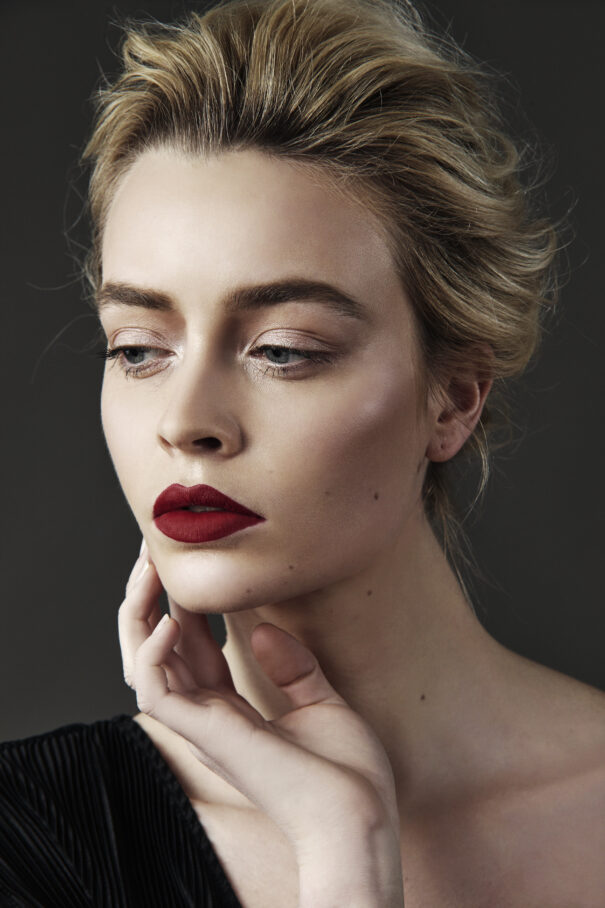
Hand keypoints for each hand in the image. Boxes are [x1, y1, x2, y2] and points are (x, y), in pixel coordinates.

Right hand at [119, 542, 404, 905]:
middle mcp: (208, 716)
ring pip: (140, 664)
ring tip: (149, 569)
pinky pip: (154, 692)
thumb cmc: (346, 775)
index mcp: (231, 710)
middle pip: (156, 649)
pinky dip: (152, 654)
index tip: (186, 562)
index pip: (190, 648)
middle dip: (149, 599)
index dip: (182, 603)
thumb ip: (293, 666)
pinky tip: (172, 620)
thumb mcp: (322, 703)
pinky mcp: (205, 734)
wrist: (359, 818)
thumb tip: (259, 629)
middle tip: (152, 553)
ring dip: (139, 613)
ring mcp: (202, 726)